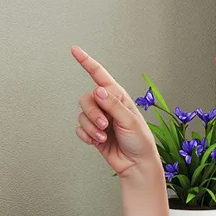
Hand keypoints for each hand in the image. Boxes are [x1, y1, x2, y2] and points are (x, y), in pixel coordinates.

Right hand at [70, 46, 161, 177]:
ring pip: (82, 115)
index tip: (74, 50)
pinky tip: (97, 142)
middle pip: (86, 98)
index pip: (99, 75)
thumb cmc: (140, 141)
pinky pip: (80, 129)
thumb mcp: (130, 121)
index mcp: (118, 97)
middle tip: (104, 125)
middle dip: (93, 113)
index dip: (86, 62)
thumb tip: (97, 90)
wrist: (136, 165)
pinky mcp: (92, 132)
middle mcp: (107, 105)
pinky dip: (87, 136)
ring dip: (92, 128)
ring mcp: (99, 119)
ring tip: (104, 137)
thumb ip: (112, 105)